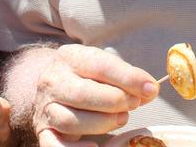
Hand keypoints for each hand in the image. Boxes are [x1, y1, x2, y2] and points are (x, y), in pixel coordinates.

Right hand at [31, 44, 157, 146]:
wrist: (55, 87)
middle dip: (115, 101)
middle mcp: (53, 81)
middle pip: (82, 94)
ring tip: (121, 119)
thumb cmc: (88, 77)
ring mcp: (46, 107)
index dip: (128, 78)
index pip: (100, 65)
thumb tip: (150, 90)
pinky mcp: (44, 131)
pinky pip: (53, 145)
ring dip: (102, 123)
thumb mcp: (104, 68)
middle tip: (134, 104)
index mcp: (70, 57)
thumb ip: (127, 78)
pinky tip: (94, 146)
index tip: (151, 89)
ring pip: (70, 120)